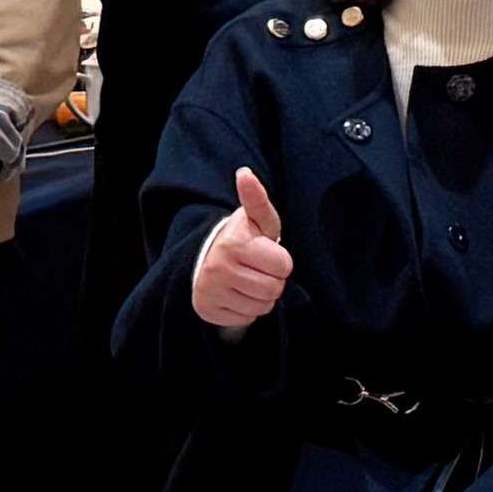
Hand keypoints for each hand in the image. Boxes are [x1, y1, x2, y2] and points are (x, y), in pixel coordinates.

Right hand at [190, 165, 293, 330]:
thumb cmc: (245, 238)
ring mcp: (211, 291)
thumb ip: (257, 199)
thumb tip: (244, 173)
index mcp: (235, 243)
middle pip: (274, 289)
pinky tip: (238, 293)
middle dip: (273, 280)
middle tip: (260, 269)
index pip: (284, 265)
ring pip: (262, 307)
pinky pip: (247, 318)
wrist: (208, 258)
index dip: (281, 261)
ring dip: (263, 297)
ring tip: (250, 280)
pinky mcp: (208, 310)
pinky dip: (248, 309)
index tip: (268, 254)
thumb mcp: (257, 219)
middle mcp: (218, 268)